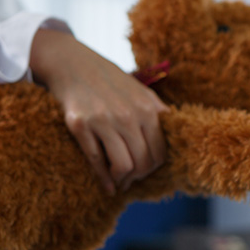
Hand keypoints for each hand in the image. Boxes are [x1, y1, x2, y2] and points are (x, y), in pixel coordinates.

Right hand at [30, 28, 167, 194]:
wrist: (71, 62)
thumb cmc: (109, 79)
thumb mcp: (140, 90)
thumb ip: (158, 112)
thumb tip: (177, 133)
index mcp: (147, 108)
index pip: (160, 152)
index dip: (154, 167)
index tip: (145, 170)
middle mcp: (127, 115)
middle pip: (143, 162)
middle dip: (138, 176)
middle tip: (131, 179)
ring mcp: (103, 120)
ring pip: (123, 166)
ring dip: (122, 180)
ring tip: (119, 181)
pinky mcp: (79, 125)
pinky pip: (96, 160)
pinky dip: (103, 179)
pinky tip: (107, 186)